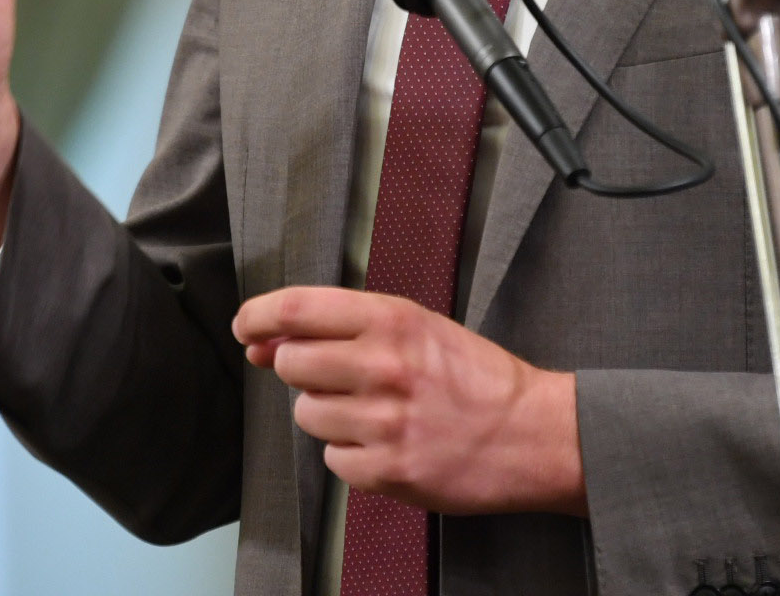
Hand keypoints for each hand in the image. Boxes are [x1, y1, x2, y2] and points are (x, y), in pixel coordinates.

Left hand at [234, 287, 583, 515]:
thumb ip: (344, 329)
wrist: (533, 434)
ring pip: (308, 415)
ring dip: (329, 416)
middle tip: (335, 378)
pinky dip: (352, 456)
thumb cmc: (475, 377)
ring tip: (374, 413)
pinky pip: (334, 461)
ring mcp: (385, 422)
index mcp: (391, 320)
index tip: (245, 327)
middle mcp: (384, 366)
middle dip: (301, 371)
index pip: (296, 309)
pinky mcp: (390, 470)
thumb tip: (268, 342)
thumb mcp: (416, 328)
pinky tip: (387, 444)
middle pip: (292, 365)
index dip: (257, 316)